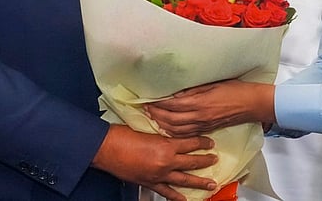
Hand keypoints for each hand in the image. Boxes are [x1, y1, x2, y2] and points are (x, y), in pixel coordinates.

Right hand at [92, 124, 217, 200]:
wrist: (106, 149)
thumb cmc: (123, 135)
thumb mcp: (149, 129)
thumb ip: (163, 133)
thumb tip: (173, 131)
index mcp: (167, 145)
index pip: (191, 143)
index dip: (203, 142)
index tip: (210, 142)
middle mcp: (166, 161)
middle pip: (192, 162)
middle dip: (205, 161)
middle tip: (215, 160)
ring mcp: (159, 175)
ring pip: (184, 179)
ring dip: (199, 182)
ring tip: (211, 184)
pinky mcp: (150, 183)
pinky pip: (166, 192)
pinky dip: (176, 197)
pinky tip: (184, 199)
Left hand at [145, 80, 275, 136]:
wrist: (252, 103)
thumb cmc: (236, 90)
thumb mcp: (213, 84)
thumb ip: (193, 90)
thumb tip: (176, 93)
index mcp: (199, 103)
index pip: (171, 105)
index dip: (157, 103)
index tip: (147, 99)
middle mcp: (199, 116)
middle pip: (169, 119)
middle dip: (155, 114)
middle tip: (146, 108)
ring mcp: (203, 125)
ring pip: (175, 130)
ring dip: (162, 124)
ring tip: (153, 118)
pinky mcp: (207, 129)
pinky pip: (185, 134)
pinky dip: (173, 132)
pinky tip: (168, 128)